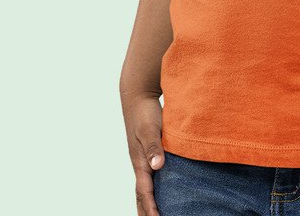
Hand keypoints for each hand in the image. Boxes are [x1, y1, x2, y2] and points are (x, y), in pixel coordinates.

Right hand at [120, 93, 165, 215]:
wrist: (138, 95)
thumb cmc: (145, 112)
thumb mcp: (150, 129)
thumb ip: (154, 147)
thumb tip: (157, 166)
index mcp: (140, 161)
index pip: (145, 191)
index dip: (151, 208)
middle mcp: (140, 163)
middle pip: (141, 195)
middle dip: (146, 212)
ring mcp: (143, 158)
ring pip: (145, 187)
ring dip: (148, 204)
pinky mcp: (149, 152)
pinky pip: (150, 177)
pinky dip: (153, 190)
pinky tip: (161, 192)